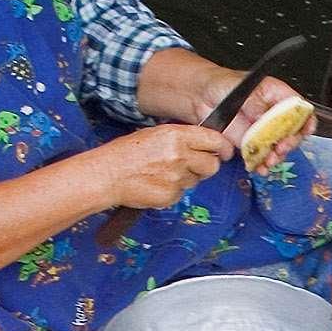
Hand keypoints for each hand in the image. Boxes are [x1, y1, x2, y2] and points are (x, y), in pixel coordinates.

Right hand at [96, 124, 233, 212]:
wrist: (108, 174)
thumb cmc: (128, 153)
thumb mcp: (156, 135)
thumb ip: (182, 139)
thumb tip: (205, 143)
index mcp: (176, 135)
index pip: (214, 140)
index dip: (221, 147)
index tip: (223, 151)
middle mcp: (179, 155)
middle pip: (213, 164)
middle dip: (207, 166)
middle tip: (193, 165)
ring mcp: (176, 177)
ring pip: (197, 180)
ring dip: (188, 178)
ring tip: (165, 172)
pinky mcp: (171, 195)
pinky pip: (182, 193)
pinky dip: (174, 190)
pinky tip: (157, 183)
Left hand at [223, 74, 311, 171]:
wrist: (202, 96)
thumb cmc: (222, 83)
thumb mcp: (239, 86)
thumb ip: (254, 102)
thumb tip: (263, 116)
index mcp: (276, 95)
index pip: (300, 108)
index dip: (307, 119)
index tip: (306, 130)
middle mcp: (273, 114)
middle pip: (294, 132)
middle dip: (290, 143)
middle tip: (281, 147)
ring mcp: (263, 130)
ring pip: (280, 147)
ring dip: (277, 157)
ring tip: (269, 161)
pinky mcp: (252, 143)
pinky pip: (262, 156)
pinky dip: (262, 164)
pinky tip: (260, 167)